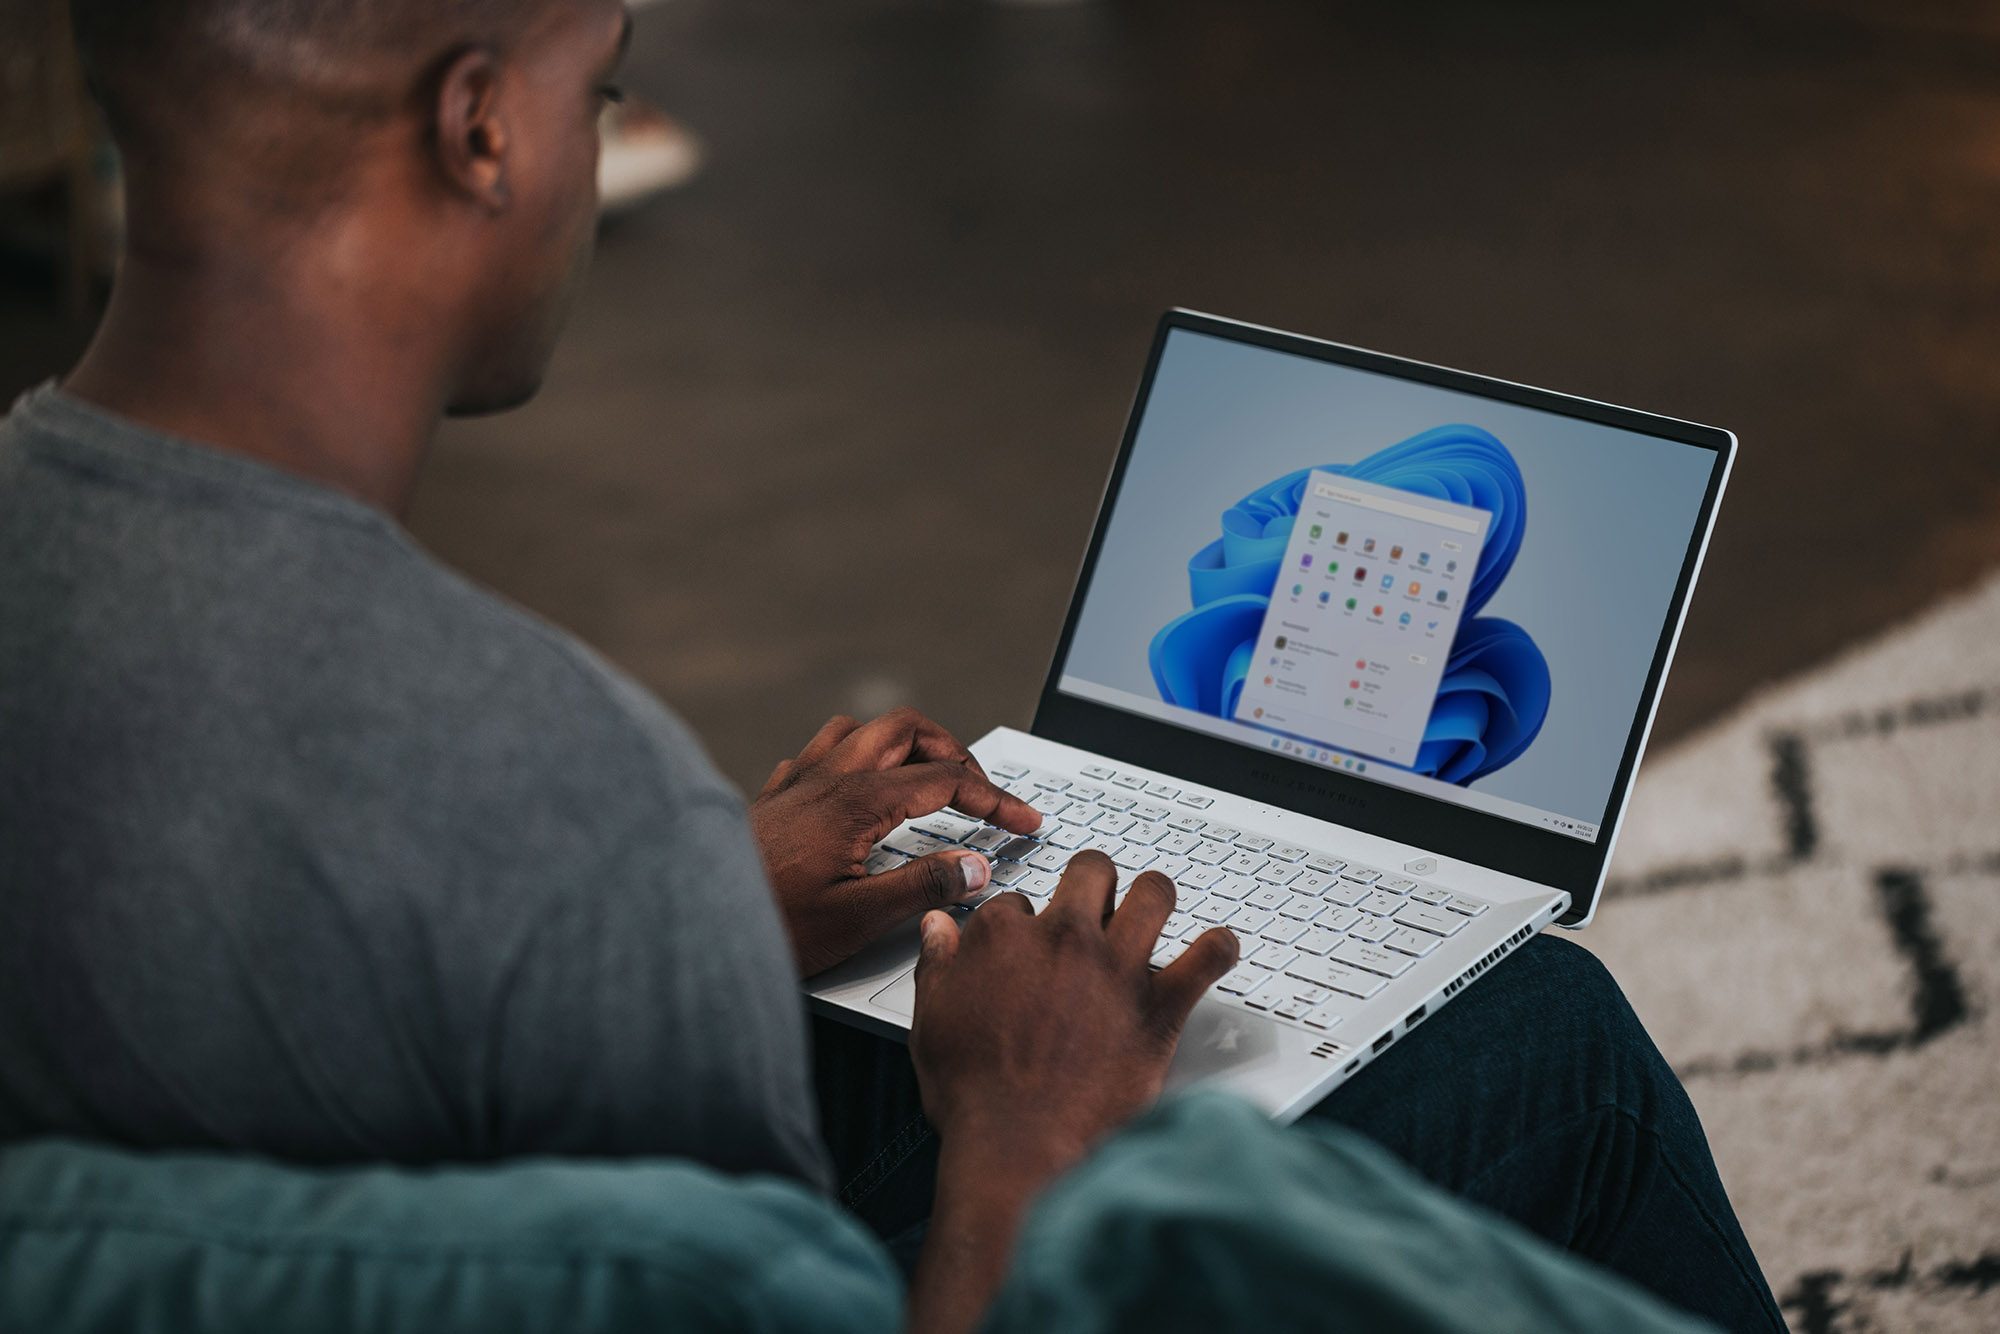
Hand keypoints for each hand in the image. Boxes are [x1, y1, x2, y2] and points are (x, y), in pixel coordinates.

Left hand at [749, 708, 1042, 977]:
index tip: (1023, 820)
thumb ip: (923, 887)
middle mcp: (826, 777)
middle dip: (953, 751)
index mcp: (855, 800)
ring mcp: (796, 782)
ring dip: (903, 744)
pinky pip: (821, 752)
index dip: (995, 798)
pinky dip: (856, 759)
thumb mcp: (857, 919)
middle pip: (906, 730)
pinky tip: (858, 791)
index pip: (945, 779)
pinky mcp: (774, 797)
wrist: (689, 924)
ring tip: (927, 777)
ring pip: (861, 731)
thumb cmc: (766, 926)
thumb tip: (974, 866)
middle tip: (981, 790)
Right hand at [902, 851, 1237, 1333]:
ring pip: (1155, 893)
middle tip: (1095, 906)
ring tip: (1153, 910)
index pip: (1018, 901)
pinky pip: (1208, 957)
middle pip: (1091, 872)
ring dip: (1155, 898)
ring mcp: (1117, 968)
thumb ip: (938, 964)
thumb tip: (938, 928)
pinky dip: (1219, 949)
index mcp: (1005, 937)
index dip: (1024, 923)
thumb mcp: (932, 1019)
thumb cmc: (974, 1093)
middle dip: (1093, 882)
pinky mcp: (1159, 1006)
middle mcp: (1065, 938)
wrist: (1019, 1147)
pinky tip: (1216, 950)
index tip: (1027, 945)